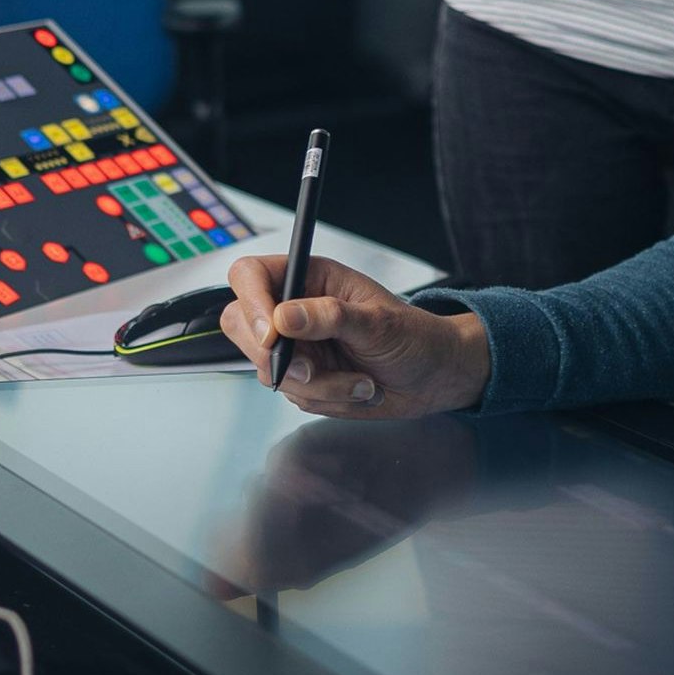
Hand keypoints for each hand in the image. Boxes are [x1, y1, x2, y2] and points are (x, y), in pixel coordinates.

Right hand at [214, 254, 490, 417]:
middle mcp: (293, 309)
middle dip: (274, 356)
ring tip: (361, 381)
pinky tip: (358, 389)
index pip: (249, 276)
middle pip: (241, 325)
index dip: (251, 302)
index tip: (271, 335)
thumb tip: (283, 317)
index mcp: (309, 278)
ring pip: (268, 370)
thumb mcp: (377, 321)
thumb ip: (329, 317)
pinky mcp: (301, 378)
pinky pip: (291, 395)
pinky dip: (326, 399)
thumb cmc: (413, 335)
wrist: (432, 376)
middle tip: (312, 371)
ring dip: (317, 385)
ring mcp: (294, 346)